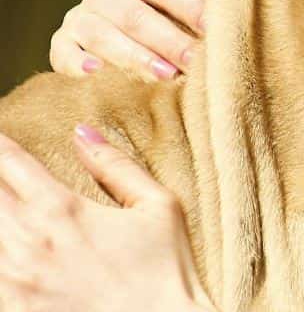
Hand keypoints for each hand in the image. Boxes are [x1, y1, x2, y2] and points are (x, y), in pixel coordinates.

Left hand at [0, 125, 212, 310]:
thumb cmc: (167, 275)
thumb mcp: (159, 207)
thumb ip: (116, 166)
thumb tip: (82, 131)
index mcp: (62, 210)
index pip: (8, 160)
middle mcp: (28, 241)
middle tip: (3, 179)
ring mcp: (14, 280)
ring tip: (6, 208)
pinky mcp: (13, 309)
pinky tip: (10, 251)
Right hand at [49, 0, 243, 81]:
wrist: (130, 28)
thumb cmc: (173, 2)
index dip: (188, 4)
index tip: (214, 26)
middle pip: (134, 16)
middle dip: (167, 40)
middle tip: (195, 60)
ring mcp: (80, 18)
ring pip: (101, 36)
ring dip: (133, 57)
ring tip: (165, 75)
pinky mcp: (62, 46)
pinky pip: (62, 55)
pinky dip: (76, 64)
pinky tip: (96, 73)